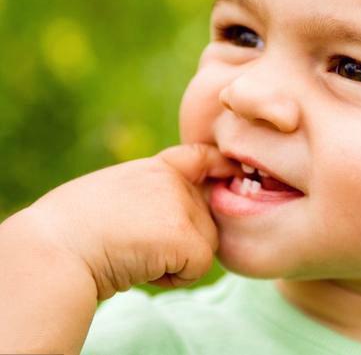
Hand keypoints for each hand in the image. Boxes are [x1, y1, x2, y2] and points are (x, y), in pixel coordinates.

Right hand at [22, 143, 237, 299]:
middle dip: (182, 240)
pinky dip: (174, 278)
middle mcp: (172, 181)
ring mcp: (180, 204)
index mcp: (153, 169)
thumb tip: (178, 219)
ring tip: (135, 254)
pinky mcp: (186, 234)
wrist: (54, 250)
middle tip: (136, 244)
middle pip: (206, 217)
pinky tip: (141, 268)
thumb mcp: (114, 196)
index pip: (199, 157)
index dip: (219, 165)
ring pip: (207, 243)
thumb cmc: (70, 230)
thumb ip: (151, 197)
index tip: (231, 172)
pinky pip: (199, 266)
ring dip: (177, 260)